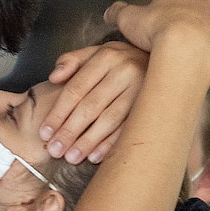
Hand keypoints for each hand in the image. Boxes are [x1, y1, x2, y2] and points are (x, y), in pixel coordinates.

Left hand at [41, 40, 147, 163]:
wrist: (164, 60)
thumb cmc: (120, 61)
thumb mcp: (96, 53)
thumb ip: (71, 61)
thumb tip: (53, 77)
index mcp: (106, 57)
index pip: (75, 89)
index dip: (58, 113)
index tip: (45, 132)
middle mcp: (124, 71)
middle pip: (90, 106)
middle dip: (70, 131)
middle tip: (55, 150)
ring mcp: (141, 89)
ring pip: (109, 119)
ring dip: (88, 141)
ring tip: (72, 157)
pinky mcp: (152, 106)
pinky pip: (128, 128)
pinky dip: (111, 143)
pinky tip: (96, 156)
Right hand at [104, 0, 209, 72]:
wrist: (187, 48)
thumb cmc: (156, 29)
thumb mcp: (127, 19)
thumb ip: (118, 12)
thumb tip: (109, 12)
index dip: (160, 9)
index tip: (153, 25)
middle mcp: (203, 1)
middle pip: (193, 9)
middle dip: (182, 22)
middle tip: (167, 41)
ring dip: (199, 38)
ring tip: (183, 56)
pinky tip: (199, 64)